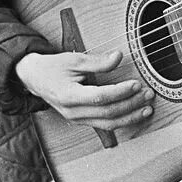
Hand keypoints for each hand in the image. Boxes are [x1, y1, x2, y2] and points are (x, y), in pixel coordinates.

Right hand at [15, 50, 154, 129]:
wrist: (34, 78)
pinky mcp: (81, 121)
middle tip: (147, 94)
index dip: (120, 92)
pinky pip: (104, 125)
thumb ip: (97, 61)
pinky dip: (121, 120)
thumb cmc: (52, 67)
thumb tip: (118, 57)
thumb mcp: (73, 60)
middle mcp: (72, 112)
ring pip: (108, 123)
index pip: (100, 97)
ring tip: (147, 108)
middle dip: (131, 104)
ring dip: (130, 117)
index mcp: (69, 96)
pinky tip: (134, 114)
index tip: (136, 83)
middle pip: (107, 113)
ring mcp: (76, 119)